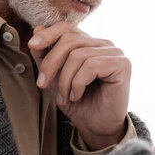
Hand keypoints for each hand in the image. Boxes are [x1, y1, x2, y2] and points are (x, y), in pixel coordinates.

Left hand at [28, 22, 130, 149]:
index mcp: (90, 43)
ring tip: (64, 97)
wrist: (97, 127)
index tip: (31, 45)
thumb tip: (37, 28)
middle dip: (51, 63)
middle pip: (70, 40)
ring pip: (78, 55)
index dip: (48, 34)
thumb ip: (46, 55)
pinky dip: (78, 83)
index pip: (68, 28)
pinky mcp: (122, 65)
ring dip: (65, 80)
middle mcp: (104, 44)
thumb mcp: (55, 78)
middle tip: (42, 84)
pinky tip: (77, 95)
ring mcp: (115, 53)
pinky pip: (91, 66)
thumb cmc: (79, 103)